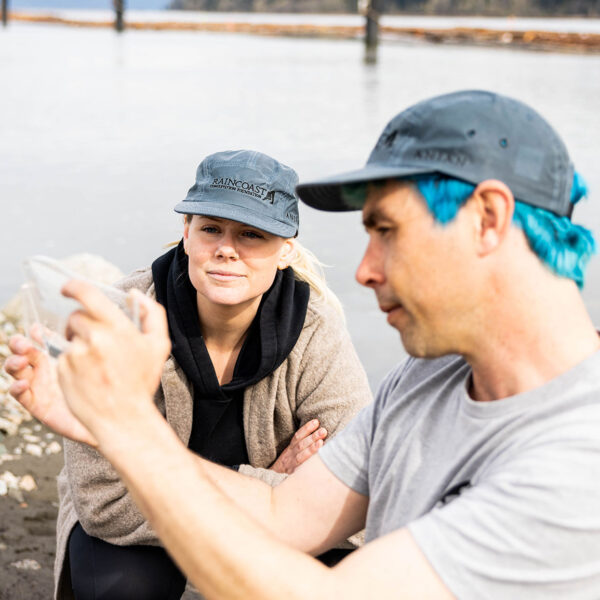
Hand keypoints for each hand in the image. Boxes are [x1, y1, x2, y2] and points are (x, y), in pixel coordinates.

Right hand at [5, 331, 96, 445]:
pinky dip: (16, 388)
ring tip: (20, 361)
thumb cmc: (101, 387)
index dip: (36, 332)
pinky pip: (19, 395)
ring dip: (13, 363)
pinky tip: (22, 384)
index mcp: (56, 355)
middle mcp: (44, 367)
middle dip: (18, 344)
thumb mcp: (95, 364)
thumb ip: (89, 349)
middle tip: (24, 345)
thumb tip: (87, 329)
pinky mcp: (35, 403)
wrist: (105, 417)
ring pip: (16, 369)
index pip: (41, 338)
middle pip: (23, 350)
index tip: (37, 330)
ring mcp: (37, 384)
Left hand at [56, 281, 170, 446]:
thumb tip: (134, 294)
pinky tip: (87, 376)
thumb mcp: (159, 345)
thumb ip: (152, 313)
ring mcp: (77, 354)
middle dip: (82, 324)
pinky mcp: (63, 370)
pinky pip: (62, 356)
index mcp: (118, 328)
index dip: (74, 287)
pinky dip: (72, 362)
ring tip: (94, 362)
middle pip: (76, 316)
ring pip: (69, 337)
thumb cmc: (141, 381)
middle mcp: (95, 338)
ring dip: (77, 343)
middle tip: (94, 340)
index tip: (68, 288)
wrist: (123, 418)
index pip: (87, 294)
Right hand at [270, 419, 326, 474]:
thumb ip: (302, 444)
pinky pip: (301, 471)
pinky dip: (309, 466)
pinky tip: (318, 463)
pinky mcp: (294, 476)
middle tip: (323, 431)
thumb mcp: (291, 452)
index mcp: (290, 448)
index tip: (316, 422)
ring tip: (321, 442)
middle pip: (301, 445)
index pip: (298, 436)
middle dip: (312, 437)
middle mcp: (290, 455)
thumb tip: (318, 431)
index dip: (306, 428)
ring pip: (301, 456)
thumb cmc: (288, 463)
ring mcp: (292, 466)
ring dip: (312, 449)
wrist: (273, 479)